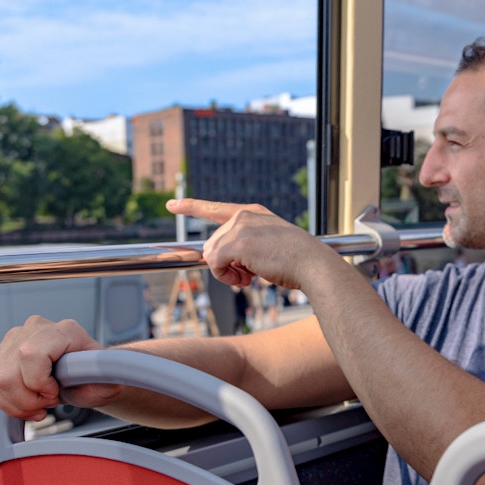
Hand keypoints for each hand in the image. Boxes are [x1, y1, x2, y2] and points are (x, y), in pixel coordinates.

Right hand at [0, 315, 118, 421]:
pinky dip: (6, 403)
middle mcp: (36, 329)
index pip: (31, 354)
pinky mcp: (1, 354)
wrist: (89, 376)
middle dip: (27, 400)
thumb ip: (106, 373)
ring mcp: (15, 339)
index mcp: (64, 330)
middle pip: (8, 373)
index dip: (39, 382)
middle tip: (47, 403)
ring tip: (38, 406)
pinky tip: (26, 404)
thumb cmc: (98, 376)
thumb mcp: (109, 377)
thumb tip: (98, 370)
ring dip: (16, 404)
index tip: (55, 393)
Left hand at [166, 198, 329, 290]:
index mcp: (253, 213)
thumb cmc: (296, 261)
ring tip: (250, 277)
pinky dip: (226, 277)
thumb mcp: (269, 244)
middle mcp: (244, 215)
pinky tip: (246, 279)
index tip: (172, 205)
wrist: (313, 264)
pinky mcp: (237, 242)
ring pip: (211, 254)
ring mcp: (240, 226)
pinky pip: (214, 263)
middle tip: (248, 275)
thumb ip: (245, 245)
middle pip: (212, 244)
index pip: (215, 208)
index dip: (191, 207)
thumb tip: (215, 259)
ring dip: (227, 272)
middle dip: (225, 264)